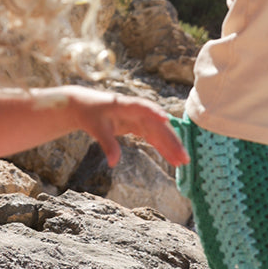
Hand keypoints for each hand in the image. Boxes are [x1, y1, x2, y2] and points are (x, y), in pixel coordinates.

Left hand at [70, 88, 188, 168]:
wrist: (84, 106)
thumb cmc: (90, 113)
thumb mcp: (96, 129)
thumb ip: (107, 144)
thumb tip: (113, 163)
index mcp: (125, 105)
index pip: (142, 107)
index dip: (154, 112)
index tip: (164, 119)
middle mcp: (137, 110)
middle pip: (157, 125)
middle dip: (171, 141)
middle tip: (183, 157)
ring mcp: (139, 118)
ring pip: (159, 133)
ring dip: (171, 147)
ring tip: (182, 162)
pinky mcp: (138, 125)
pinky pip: (154, 138)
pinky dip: (162, 148)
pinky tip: (172, 160)